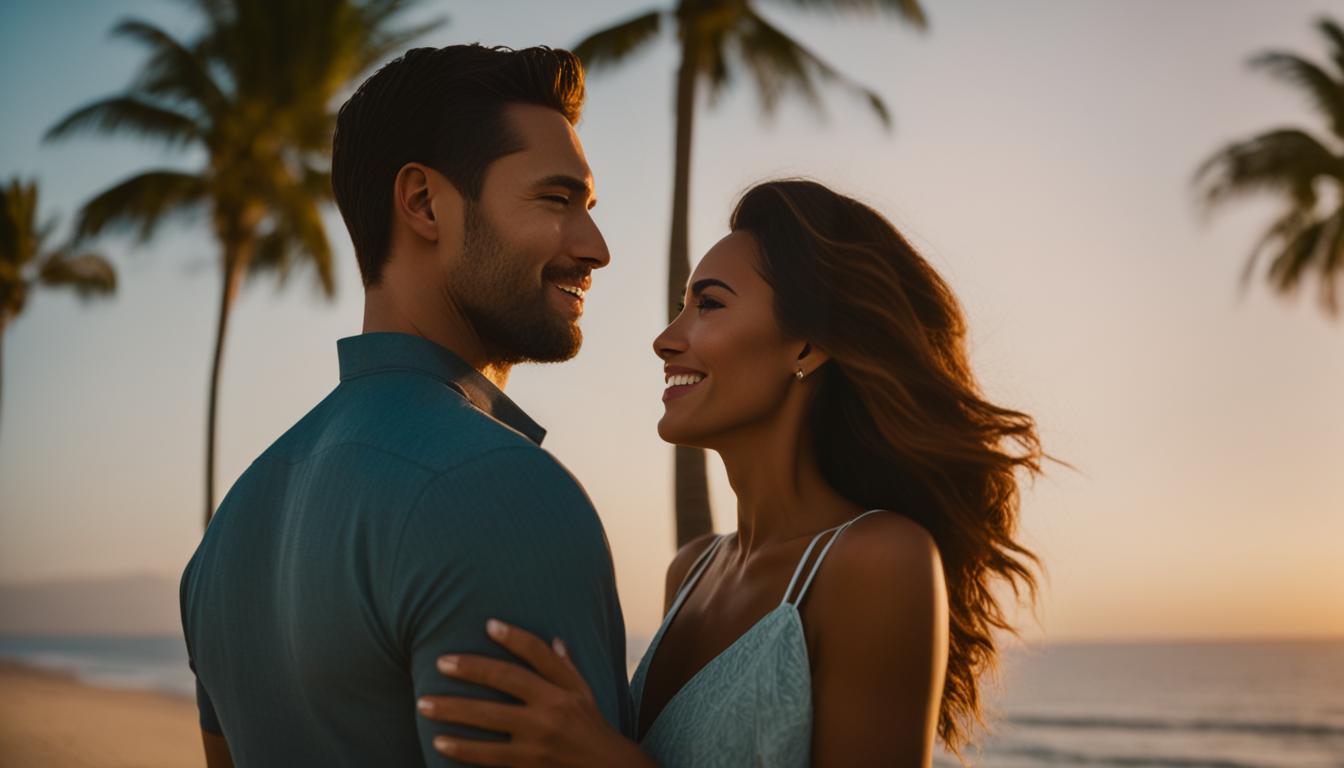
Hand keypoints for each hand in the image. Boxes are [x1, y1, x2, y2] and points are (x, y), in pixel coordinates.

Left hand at [417, 619, 653, 767]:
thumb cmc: (591, 727)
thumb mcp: (584, 693)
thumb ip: (565, 667)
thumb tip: (554, 639)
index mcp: (562, 691)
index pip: (536, 655)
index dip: (514, 638)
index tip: (488, 625)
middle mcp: (550, 713)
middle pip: (504, 683)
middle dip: (470, 670)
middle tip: (439, 663)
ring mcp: (536, 742)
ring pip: (488, 722)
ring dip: (453, 713)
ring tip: (424, 705)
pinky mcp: (527, 766)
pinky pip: (488, 757)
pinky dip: (463, 750)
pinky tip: (440, 742)